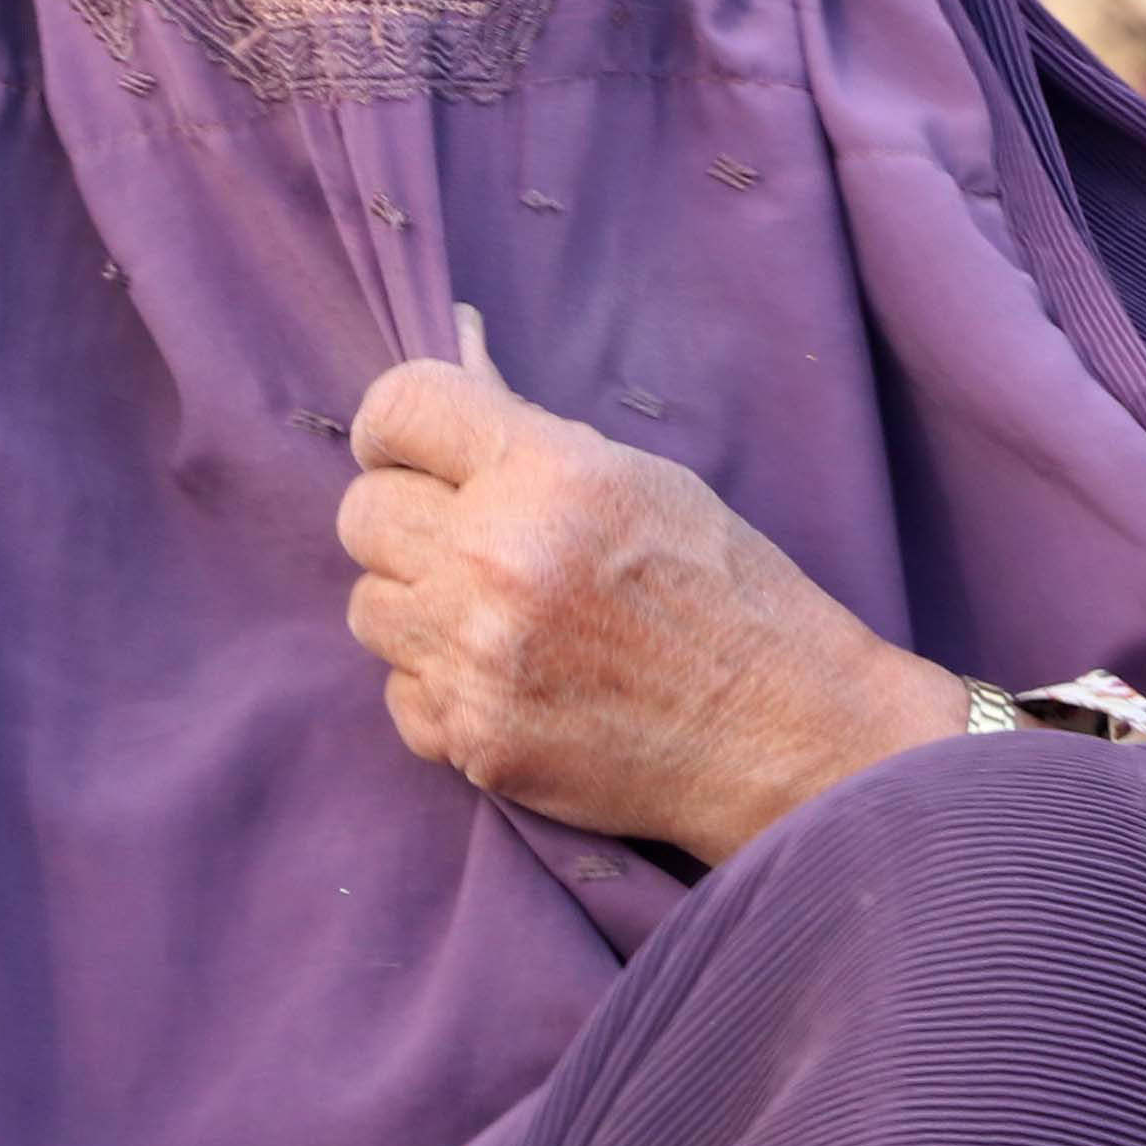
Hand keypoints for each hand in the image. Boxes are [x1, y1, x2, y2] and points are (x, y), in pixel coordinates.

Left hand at [338, 312, 968, 864]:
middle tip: (462, 544)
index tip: (403, 452)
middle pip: (362, 514)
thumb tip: (452, 405)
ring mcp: (478, 657)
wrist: (783, 733)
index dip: (392, 428)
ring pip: (369, 606)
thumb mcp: (646, 482)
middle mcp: (498, 558)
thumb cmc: (730, 597)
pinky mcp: (474, 739)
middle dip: (404, 521)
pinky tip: (513, 682)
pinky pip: (401, 692)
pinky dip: (441, 687)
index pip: (399, 408)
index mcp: (547, 474)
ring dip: (418, 608)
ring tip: (494, 619)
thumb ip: (534, 448)